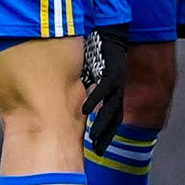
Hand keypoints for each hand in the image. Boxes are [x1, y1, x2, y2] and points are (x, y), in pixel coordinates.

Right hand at [81, 26, 130, 153]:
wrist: (111, 32)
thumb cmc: (98, 54)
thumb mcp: (89, 75)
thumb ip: (81, 89)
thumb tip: (66, 101)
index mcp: (113, 93)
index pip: (111, 119)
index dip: (106, 135)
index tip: (97, 150)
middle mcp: (117, 90)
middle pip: (114, 119)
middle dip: (106, 136)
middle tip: (98, 153)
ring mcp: (117, 82)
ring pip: (111, 108)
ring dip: (102, 124)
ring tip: (93, 138)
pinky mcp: (113, 71)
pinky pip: (104, 89)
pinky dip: (94, 100)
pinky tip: (85, 110)